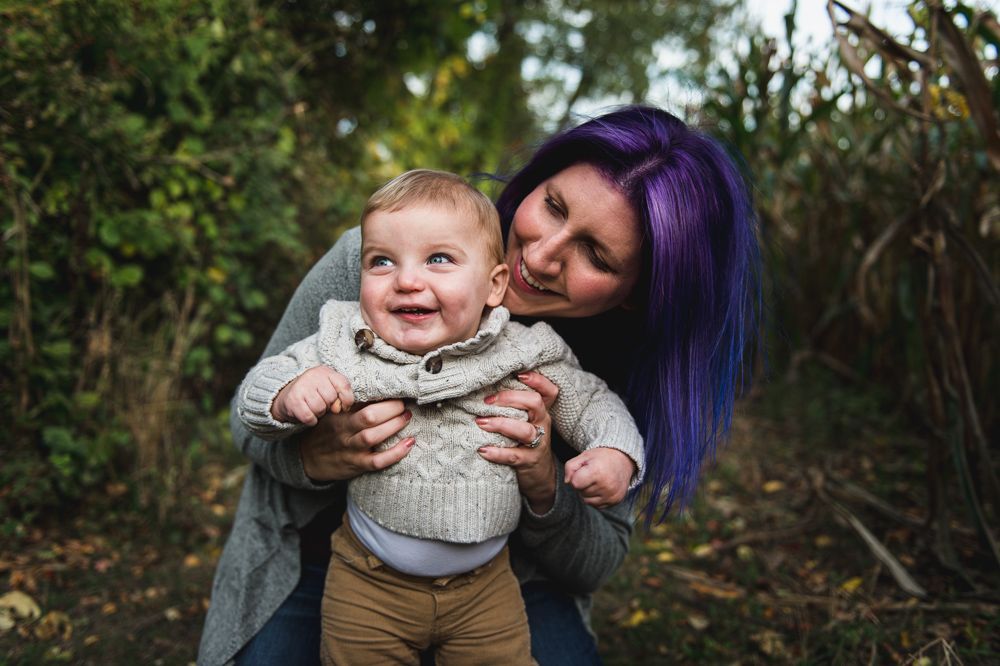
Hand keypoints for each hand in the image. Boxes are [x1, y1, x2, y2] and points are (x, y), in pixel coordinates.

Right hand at [272, 366, 354, 425]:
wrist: (286, 396)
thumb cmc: (313, 393)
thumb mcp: (328, 388)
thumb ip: (340, 395)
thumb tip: (339, 408)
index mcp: (325, 371)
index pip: (344, 385)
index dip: (347, 399)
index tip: (343, 406)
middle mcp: (313, 376)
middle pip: (331, 398)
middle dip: (328, 406)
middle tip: (320, 403)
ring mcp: (301, 386)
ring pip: (320, 408)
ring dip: (318, 413)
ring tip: (312, 407)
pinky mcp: (293, 400)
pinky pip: (309, 417)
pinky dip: (310, 420)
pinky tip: (306, 414)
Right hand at [299, 399, 413, 482]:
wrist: (308, 459)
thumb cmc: (327, 431)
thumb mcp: (333, 414)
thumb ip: (351, 404)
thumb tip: (378, 389)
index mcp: (340, 416)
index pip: (362, 404)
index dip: (382, 399)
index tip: (396, 394)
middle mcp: (345, 432)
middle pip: (369, 417)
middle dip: (392, 409)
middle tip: (404, 405)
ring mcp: (351, 450)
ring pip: (373, 437)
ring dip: (394, 426)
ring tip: (407, 417)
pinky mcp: (357, 465)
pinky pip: (378, 461)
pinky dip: (396, 453)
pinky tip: (409, 443)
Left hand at [476, 371, 559, 514]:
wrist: (538, 475)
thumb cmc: (524, 441)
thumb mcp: (525, 420)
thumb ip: (513, 405)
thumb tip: (483, 386)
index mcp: (542, 410)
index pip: (548, 391)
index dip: (538, 380)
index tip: (519, 374)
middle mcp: (542, 423)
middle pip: (535, 403)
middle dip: (510, 398)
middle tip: (487, 400)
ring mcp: (538, 443)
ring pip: (525, 430)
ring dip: (501, 424)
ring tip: (481, 422)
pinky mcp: (529, 461)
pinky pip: (514, 455)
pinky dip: (498, 453)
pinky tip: (483, 450)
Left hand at [564, 448, 634, 507]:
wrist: (622, 460)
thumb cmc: (600, 458)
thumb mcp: (583, 456)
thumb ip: (570, 467)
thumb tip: (568, 482)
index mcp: (598, 471)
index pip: (575, 483)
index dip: (575, 477)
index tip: (582, 471)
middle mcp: (607, 485)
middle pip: (581, 492)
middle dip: (583, 484)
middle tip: (592, 474)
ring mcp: (612, 495)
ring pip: (587, 501)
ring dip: (588, 492)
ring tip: (596, 481)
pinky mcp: (615, 501)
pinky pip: (596, 505)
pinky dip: (596, 498)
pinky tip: (601, 487)